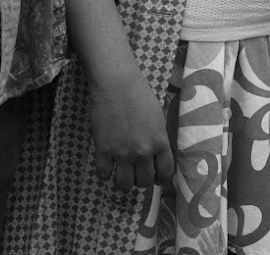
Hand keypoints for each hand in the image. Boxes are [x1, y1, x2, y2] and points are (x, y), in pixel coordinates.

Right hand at [86, 65, 174, 190]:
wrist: (117, 84)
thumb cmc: (140, 94)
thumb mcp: (158, 117)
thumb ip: (158, 138)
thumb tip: (157, 152)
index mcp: (160, 142)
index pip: (166, 172)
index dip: (162, 178)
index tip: (157, 178)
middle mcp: (143, 152)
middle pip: (145, 182)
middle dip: (141, 181)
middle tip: (137, 174)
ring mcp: (122, 153)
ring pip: (124, 184)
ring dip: (123, 183)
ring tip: (121, 175)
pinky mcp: (103, 150)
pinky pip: (103, 173)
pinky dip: (104, 173)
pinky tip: (106, 166)